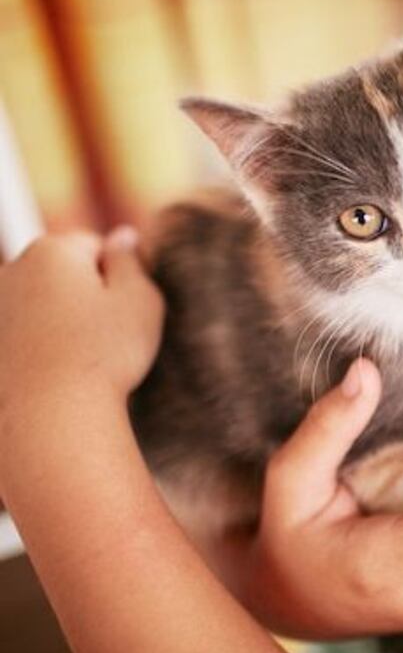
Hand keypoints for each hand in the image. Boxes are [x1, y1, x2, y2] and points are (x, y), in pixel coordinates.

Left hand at [0, 228, 163, 430]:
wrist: (48, 417)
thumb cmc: (103, 356)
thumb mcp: (140, 302)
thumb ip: (132, 262)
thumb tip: (122, 236)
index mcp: (52, 251)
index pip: (93, 245)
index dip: (117, 276)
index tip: (124, 310)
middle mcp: (11, 270)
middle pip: (60, 272)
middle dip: (82, 295)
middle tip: (105, 337)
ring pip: (37, 304)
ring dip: (57, 321)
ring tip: (78, 360)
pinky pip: (18, 333)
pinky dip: (35, 346)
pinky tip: (53, 373)